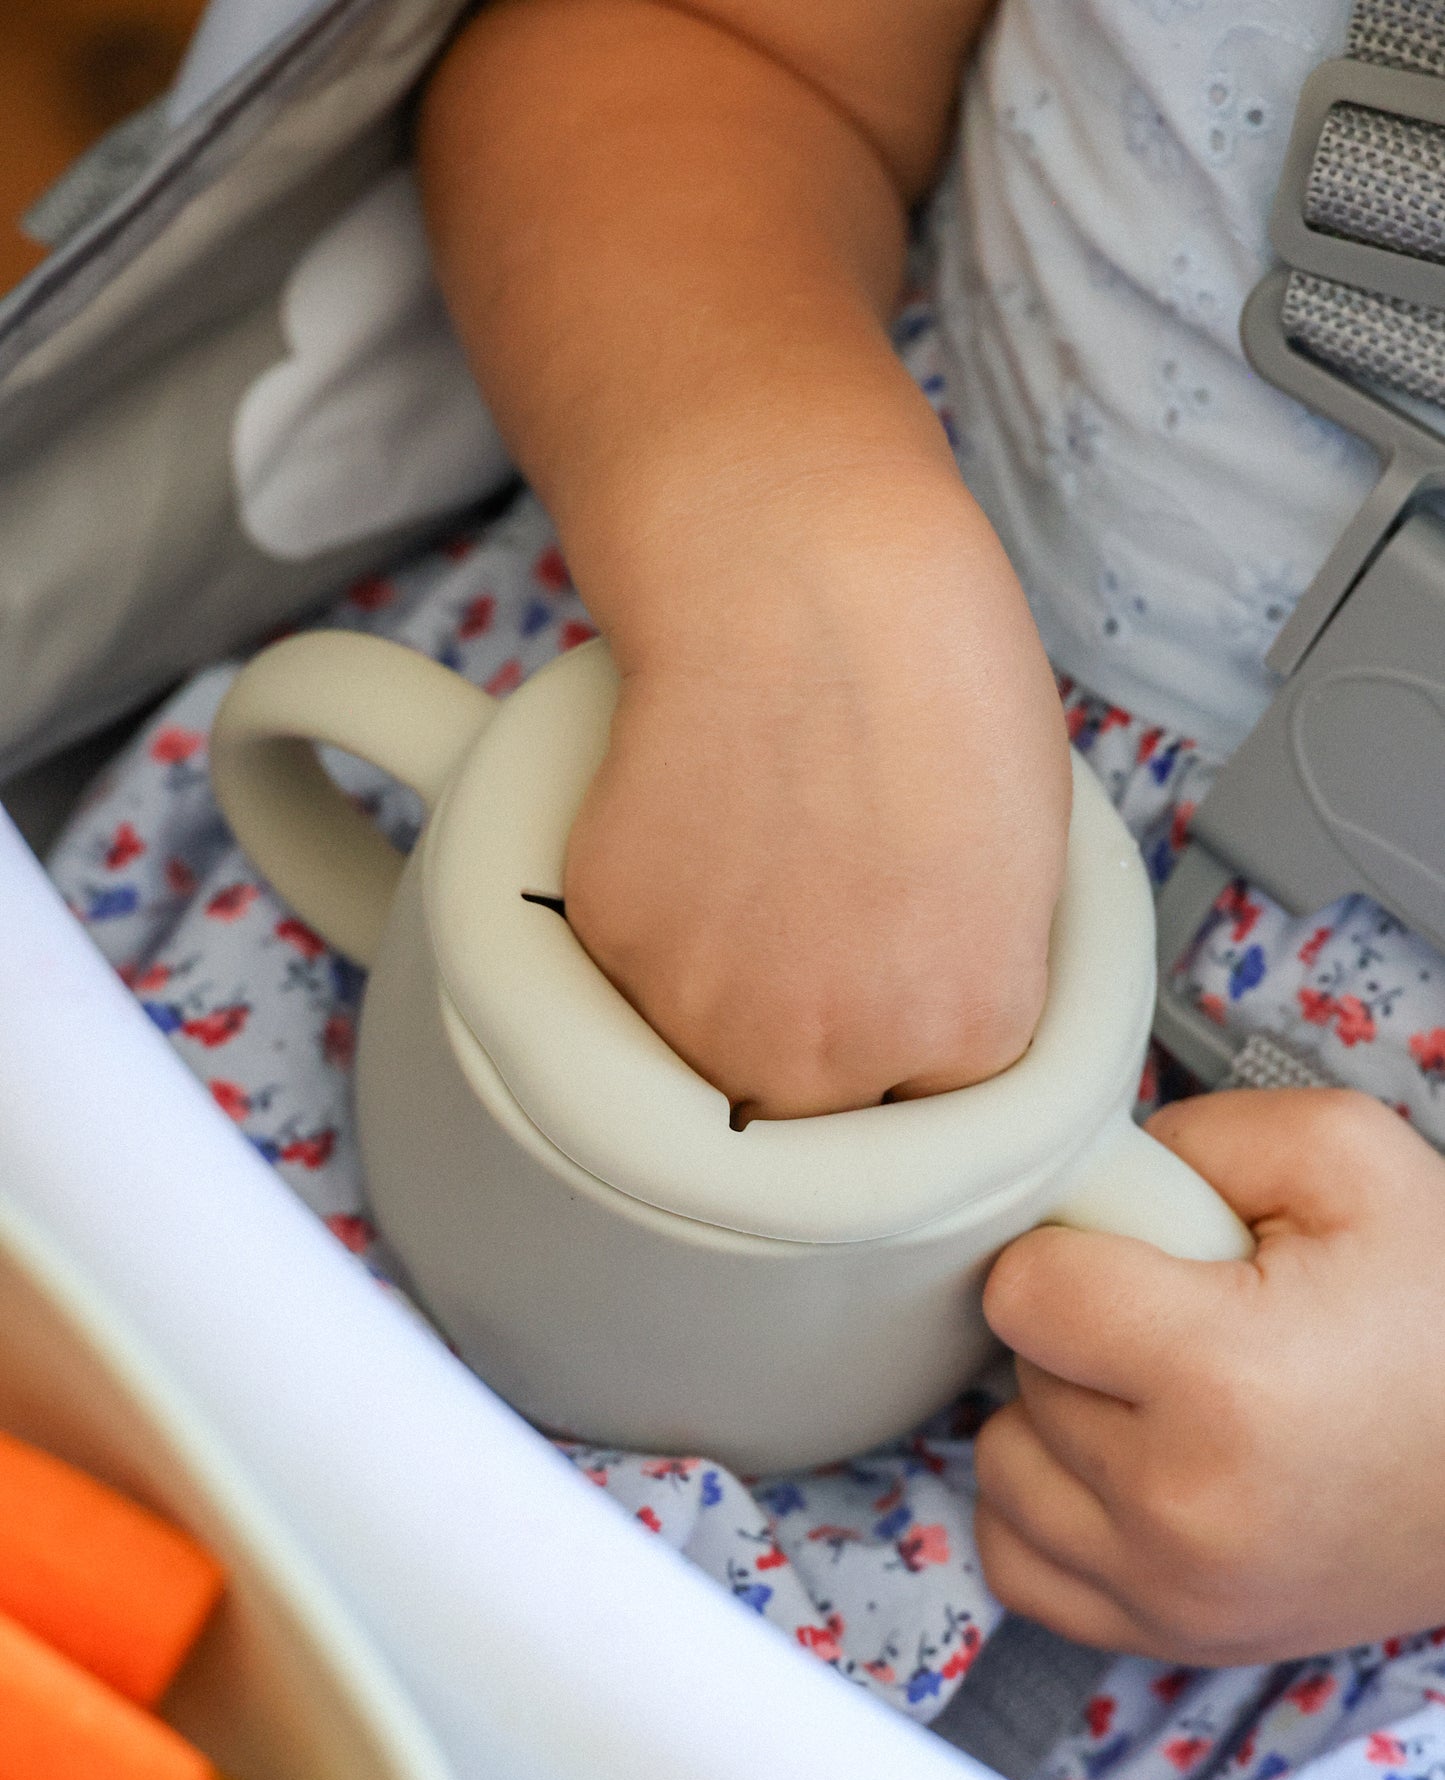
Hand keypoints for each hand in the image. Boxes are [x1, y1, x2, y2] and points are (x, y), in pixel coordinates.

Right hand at [563, 478, 1069, 1118]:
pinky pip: (633, 968)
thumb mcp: (1021, 858)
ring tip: (755, 846)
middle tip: (814, 895)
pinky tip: (697, 816)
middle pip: (809, 1100)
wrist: (804, 576)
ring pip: (706, 1046)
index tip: (886, 971)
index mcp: (966, 1033)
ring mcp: (710, 1014)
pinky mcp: (615, 948)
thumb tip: (921, 1007)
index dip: (903, 1029)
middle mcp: (836, 1058)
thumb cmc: (934, 670)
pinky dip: (656, 911)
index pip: (928, 1103)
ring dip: (721, 979)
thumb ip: (968, 974)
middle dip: (811, 1021)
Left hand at [975, 1090, 1444, 1664]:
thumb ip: (1201, 1136)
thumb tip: (1088, 1179)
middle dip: (1083, 1336)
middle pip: (1021, 1375)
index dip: (1074, 1254)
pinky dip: (1047, 1511)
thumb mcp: (1353, 1161)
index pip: (1023, 1293)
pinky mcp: (1171, 1638)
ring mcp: (1172, 1590)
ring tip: (1156, 1399)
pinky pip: (1017, 1561)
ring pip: (1004, 1467)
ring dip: (1057, 1423)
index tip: (1137, 1260)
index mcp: (1223, 1379)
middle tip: (1184, 1329)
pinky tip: (1120, 1469)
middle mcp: (1180, 1506)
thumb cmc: (1444, 1316)